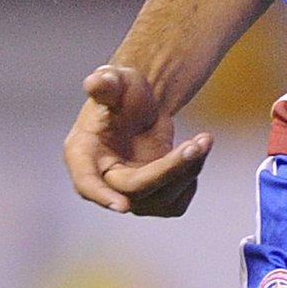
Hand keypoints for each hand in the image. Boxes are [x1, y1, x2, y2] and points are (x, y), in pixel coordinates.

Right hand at [63, 64, 211, 216]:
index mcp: (82, 154)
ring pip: (161, 197)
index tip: (123, 207)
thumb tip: (95, 81)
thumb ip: (106, 82)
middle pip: (136, 188)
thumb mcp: (116, 80)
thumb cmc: (122, 92)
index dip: (102, 196)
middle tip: (202, 141)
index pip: (87, 182)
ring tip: (204, 139)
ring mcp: (128, 194)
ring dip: (189, 168)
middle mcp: (103, 180)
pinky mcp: (153, 200)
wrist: (141, 107)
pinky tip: (195, 152)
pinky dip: (192, 174)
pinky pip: (177, 200)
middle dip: (171, 167)